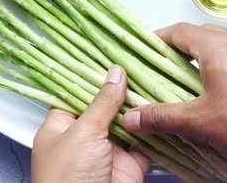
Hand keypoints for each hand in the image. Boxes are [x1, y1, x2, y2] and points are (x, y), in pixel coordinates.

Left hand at [31, 65, 149, 182]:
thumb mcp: (82, 133)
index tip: (112, 55)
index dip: (94, 75)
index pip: (77, 92)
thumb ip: (102, 102)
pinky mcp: (129, 166)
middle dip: (123, 89)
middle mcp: (83, 137)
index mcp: (61, 126)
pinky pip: (145, 144)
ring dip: (141, 108)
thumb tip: (114, 74)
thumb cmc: (67, 179)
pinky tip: (165, 110)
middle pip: (105, 106)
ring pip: (127, 123)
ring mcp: (107, 151)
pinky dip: (155, 130)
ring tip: (157, 79)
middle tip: (141, 63)